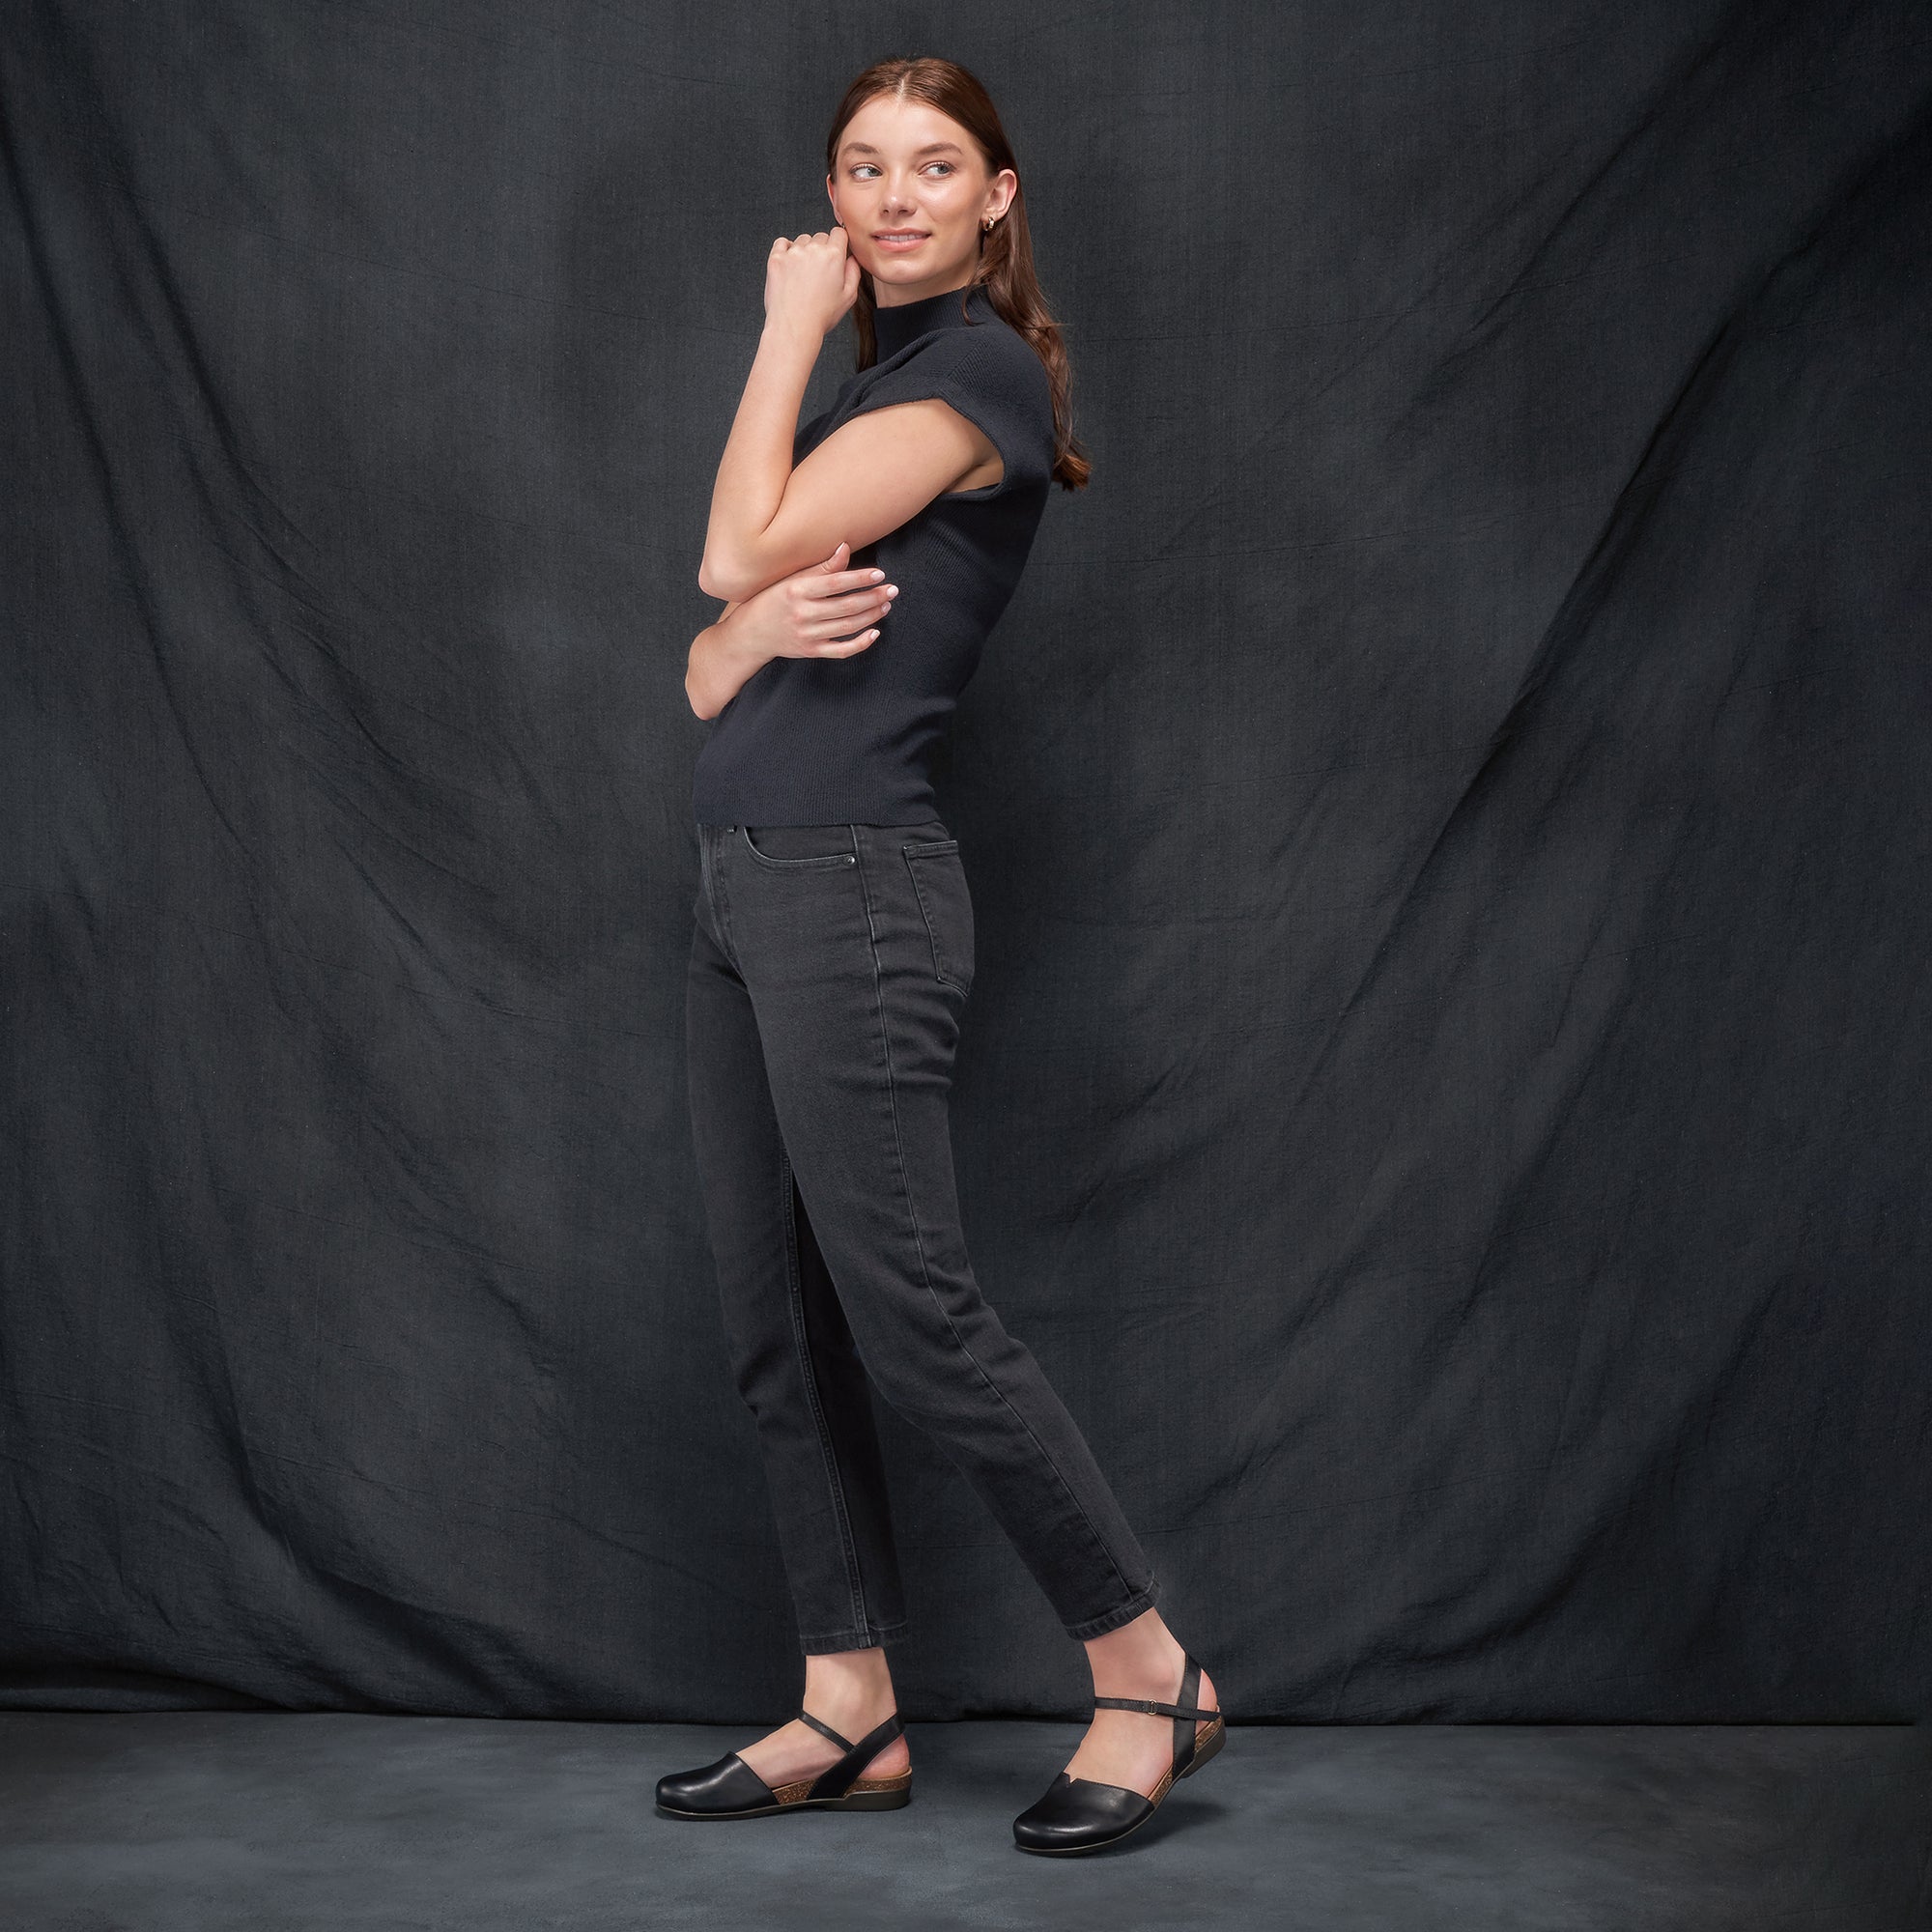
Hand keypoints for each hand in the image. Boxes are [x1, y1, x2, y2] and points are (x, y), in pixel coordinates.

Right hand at [723, 541, 895, 661]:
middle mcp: (802, 614)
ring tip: (885, 605)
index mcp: (797, 591)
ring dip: (871, 616)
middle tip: (892, 590)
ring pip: (848, 627)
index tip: (879, 575)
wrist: (750, 634)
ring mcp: (807, 635)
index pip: (835, 583)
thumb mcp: (792, 579)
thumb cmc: (773, 599)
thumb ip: (821, 567)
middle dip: (873, 598)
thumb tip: (845, 547)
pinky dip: (860, 643)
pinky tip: (875, 633)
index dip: (859, 579)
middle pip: (846, 606)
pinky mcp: (811, 651)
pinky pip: (841, 650)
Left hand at [764, 227, 860, 340]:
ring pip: (802, 240)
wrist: (794, 327)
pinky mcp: (776, 258)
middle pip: (820, 236)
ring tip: (803, 273)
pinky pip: (781, 243)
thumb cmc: (820, 316)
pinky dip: (785, 250)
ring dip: (804, 250)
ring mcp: (793, 253)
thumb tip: (852, 259)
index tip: (835, 250)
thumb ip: (854, 272)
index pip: (838, 233)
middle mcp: (813, 250)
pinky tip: (790, 266)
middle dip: (821, 249)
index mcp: (833, 256)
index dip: (838, 242)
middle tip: (818, 270)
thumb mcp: (849, 297)